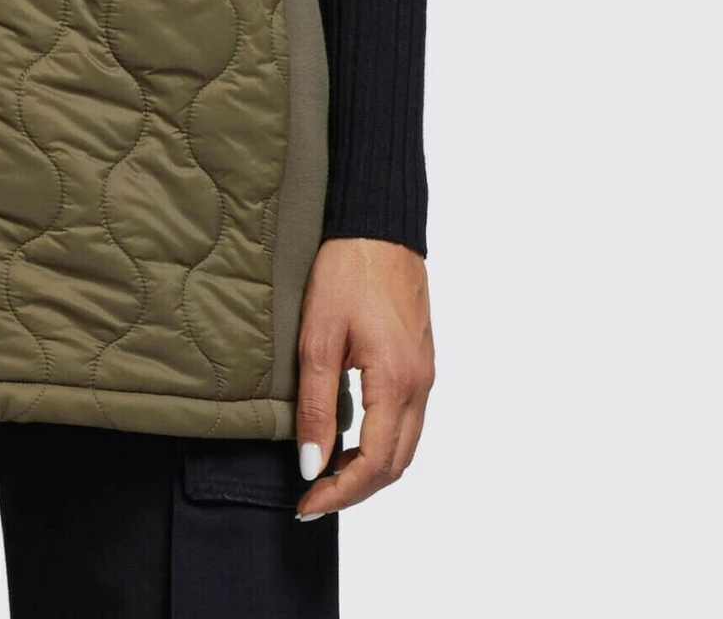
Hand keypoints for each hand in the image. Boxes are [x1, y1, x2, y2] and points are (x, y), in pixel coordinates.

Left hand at [293, 236, 433, 519]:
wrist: (377, 225)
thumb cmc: (346, 271)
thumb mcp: (318, 338)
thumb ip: (316, 406)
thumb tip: (312, 466)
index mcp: (397, 382)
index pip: (375, 464)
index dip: (340, 493)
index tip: (306, 504)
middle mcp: (420, 385)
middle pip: (396, 465)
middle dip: (356, 490)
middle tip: (313, 497)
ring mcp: (424, 374)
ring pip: (405, 445)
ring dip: (369, 469)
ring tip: (326, 473)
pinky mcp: (420, 361)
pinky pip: (407, 420)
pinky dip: (381, 443)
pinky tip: (349, 437)